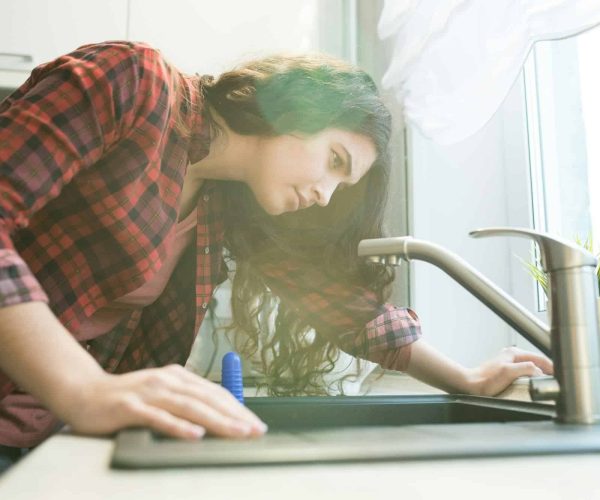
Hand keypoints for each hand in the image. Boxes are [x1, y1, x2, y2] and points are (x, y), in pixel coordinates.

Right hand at [62, 364, 266, 439]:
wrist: (83, 392)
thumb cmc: (127, 398)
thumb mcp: (161, 394)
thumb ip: (185, 401)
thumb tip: (217, 416)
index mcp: (178, 377)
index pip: (215, 393)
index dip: (238, 408)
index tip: (256, 424)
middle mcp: (167, 381)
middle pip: (208, 399)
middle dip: (235, 416)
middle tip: (255, 432)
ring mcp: (149, 393)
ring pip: (189, 407)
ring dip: (217, 421)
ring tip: (237, 433)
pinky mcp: (130, 407)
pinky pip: (158, 418)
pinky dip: (178, 427)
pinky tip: (195, 435)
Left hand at [465, 346, 553, 396]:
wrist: (471, 385)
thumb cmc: (485, 380)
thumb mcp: (509, 372)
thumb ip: (526, 368)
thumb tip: (538, 370)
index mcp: (514, 353)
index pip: (540, 358)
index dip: (551, 367)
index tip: (560, 375)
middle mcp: (512, 355)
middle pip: (536, 362)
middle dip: (547, 370)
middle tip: (557, 380)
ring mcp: (509, 363)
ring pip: (531, 367)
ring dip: (540, 374)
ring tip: (548, 382)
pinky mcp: (506, 371)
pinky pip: (524, 373)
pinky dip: (532, 377)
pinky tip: (533, 384)